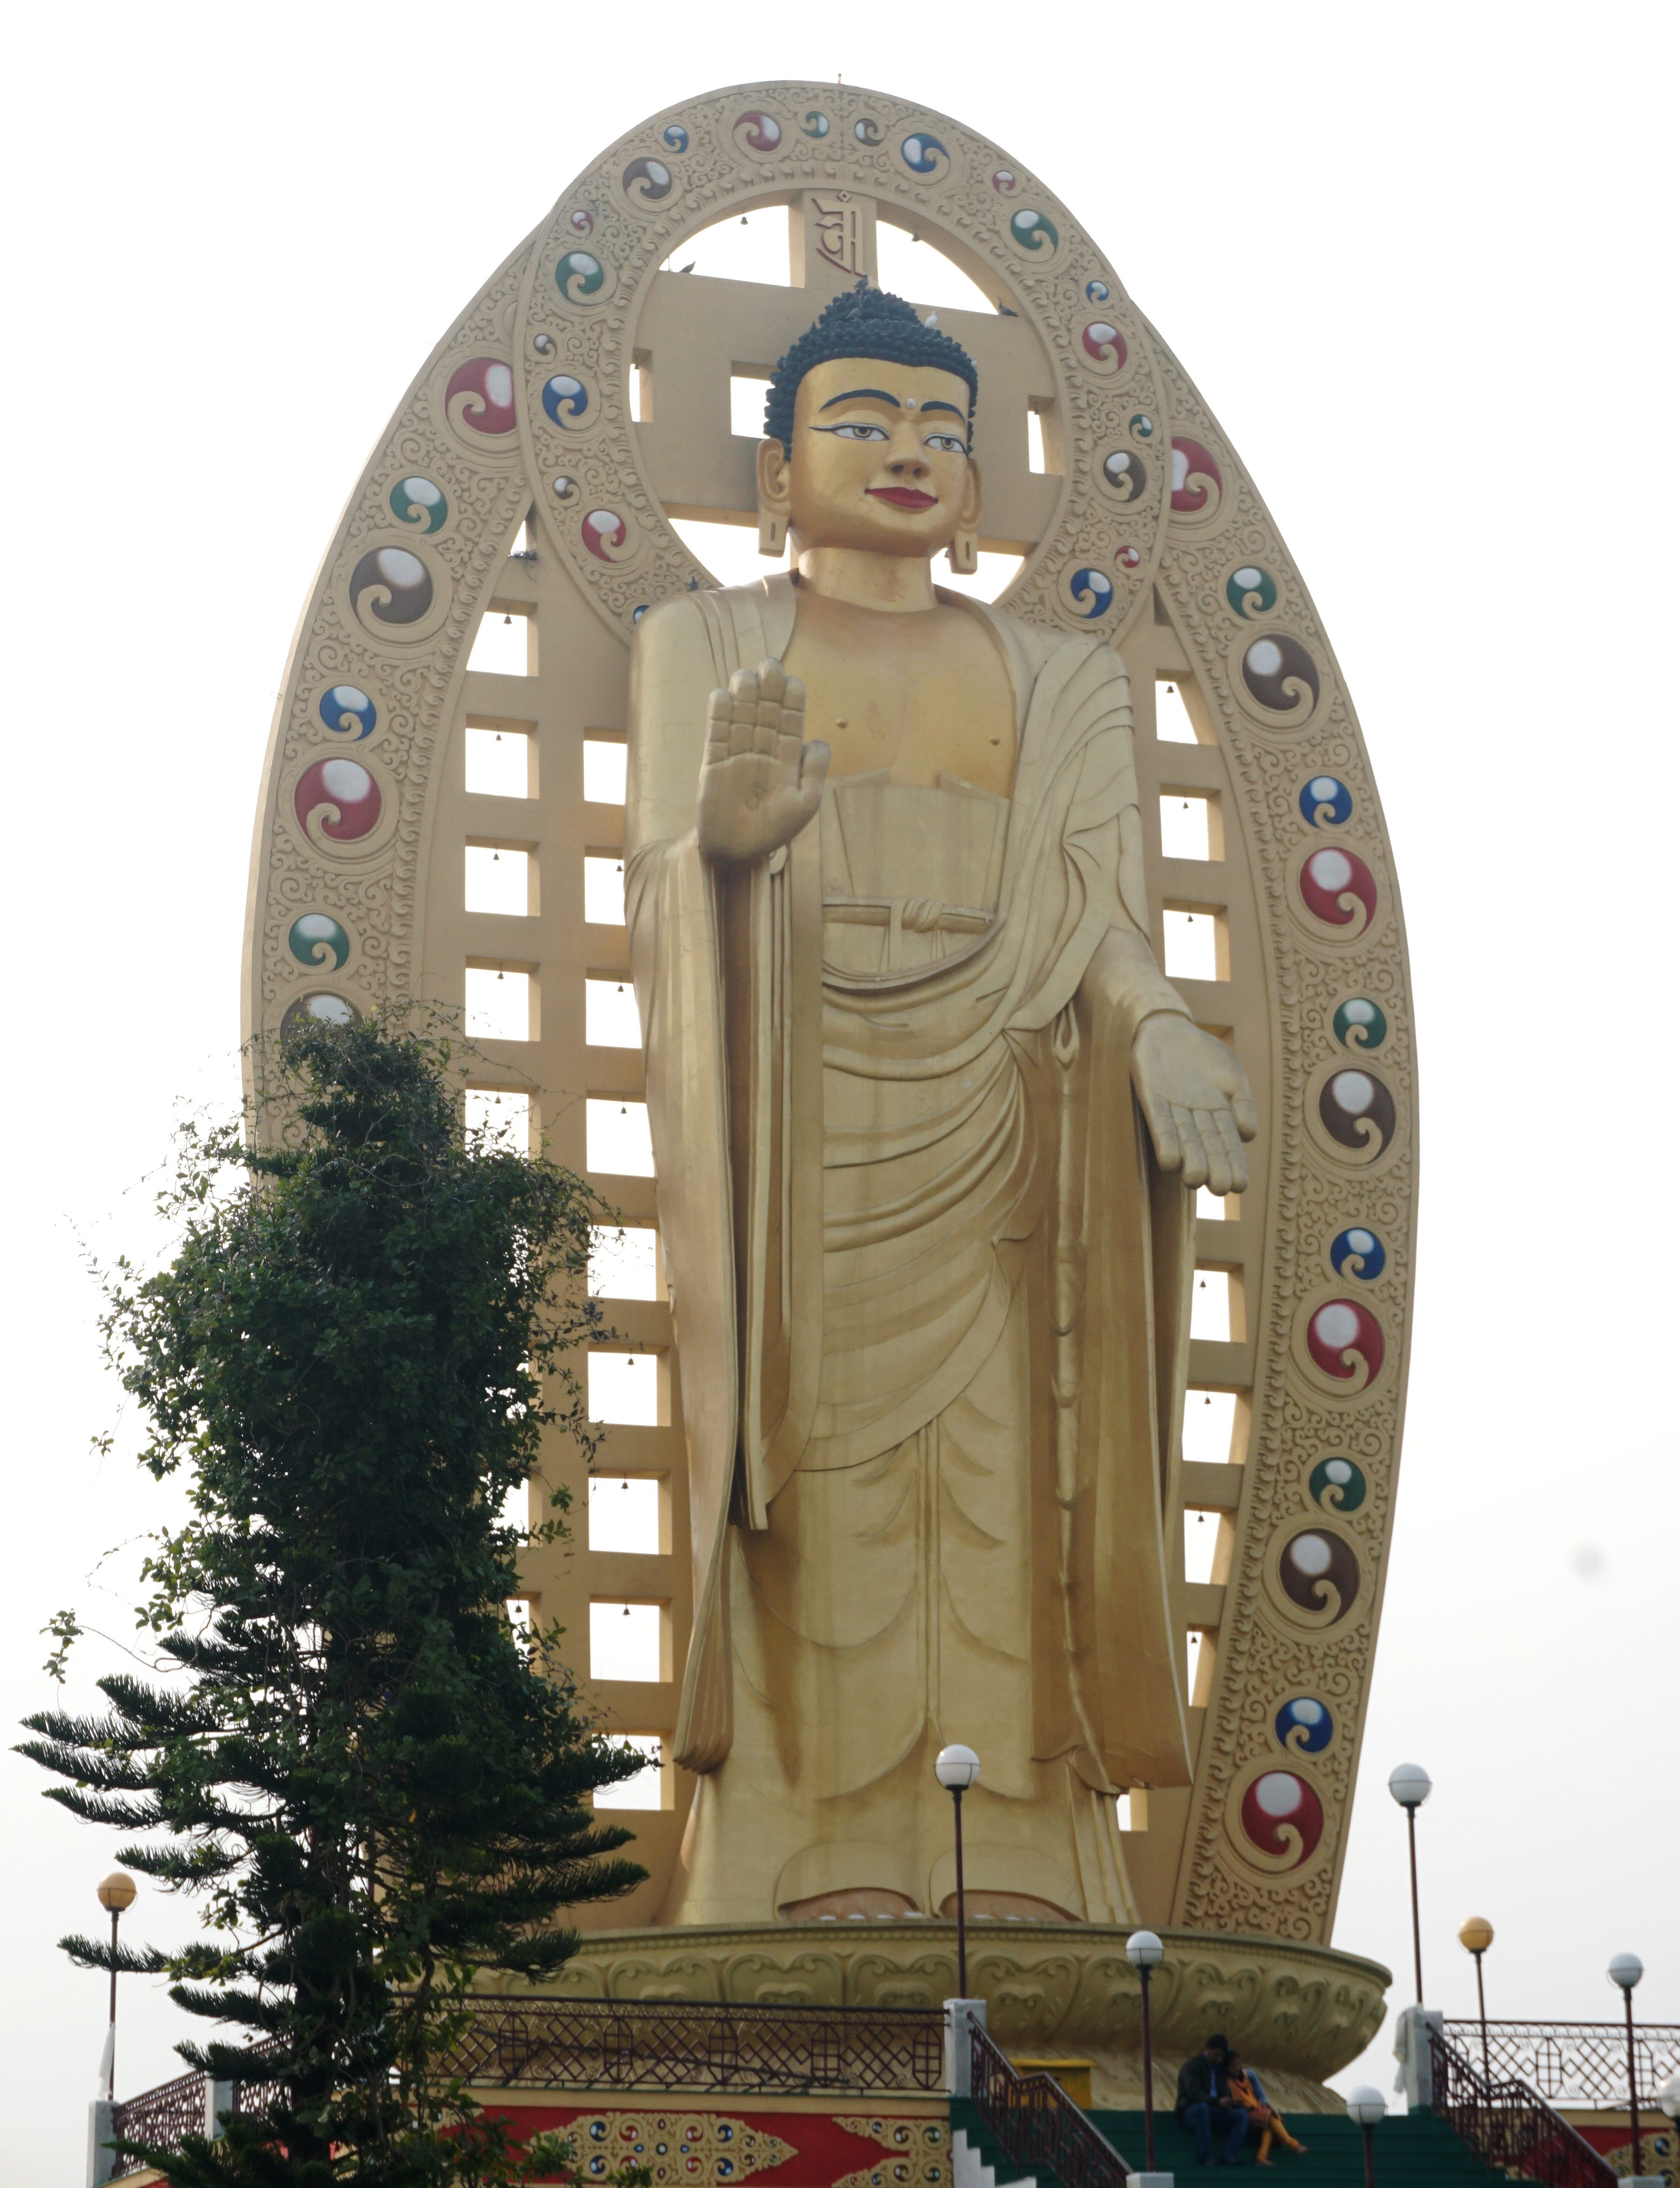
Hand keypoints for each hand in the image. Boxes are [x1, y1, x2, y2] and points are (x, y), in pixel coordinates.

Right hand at [696, 658, 829, 863]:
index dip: (792, 701)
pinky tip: (721, 695)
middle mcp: (762, 751)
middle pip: (765, 712)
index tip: (793, 682)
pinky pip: (716, 735)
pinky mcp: (714, 764)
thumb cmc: (775, 831)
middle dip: (768, 689)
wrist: (737, 852)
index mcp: (787, 759)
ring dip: (743, 696)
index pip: (791, 722)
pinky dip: (718, 716)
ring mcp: (737, 756)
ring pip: (740, 718)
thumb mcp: (805, 804)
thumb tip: (818, 740)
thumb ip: (814, 772)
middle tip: (769, 665)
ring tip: (745, 676)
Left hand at [1131, 1014, 1257, 1195]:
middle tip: (1218, 1187)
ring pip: (1184, 1141)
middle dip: (1213, 1167)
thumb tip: (1248, 1135)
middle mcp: (1196, 1119)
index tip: (1239, 1185)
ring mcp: (1174, 1111)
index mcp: (1220, 1116)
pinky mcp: (1151, 1101)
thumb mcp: (1231, 1076)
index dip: (1234, 1164)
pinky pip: (1160, 1124)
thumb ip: (1242, 1103)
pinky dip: (1165, 1141)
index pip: (1229, 1145)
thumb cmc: (1205, 1055)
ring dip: (1189, 1160)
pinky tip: (1169, 1160)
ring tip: (1194, 1179)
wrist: (1168, 1028)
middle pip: (1207, 1148)